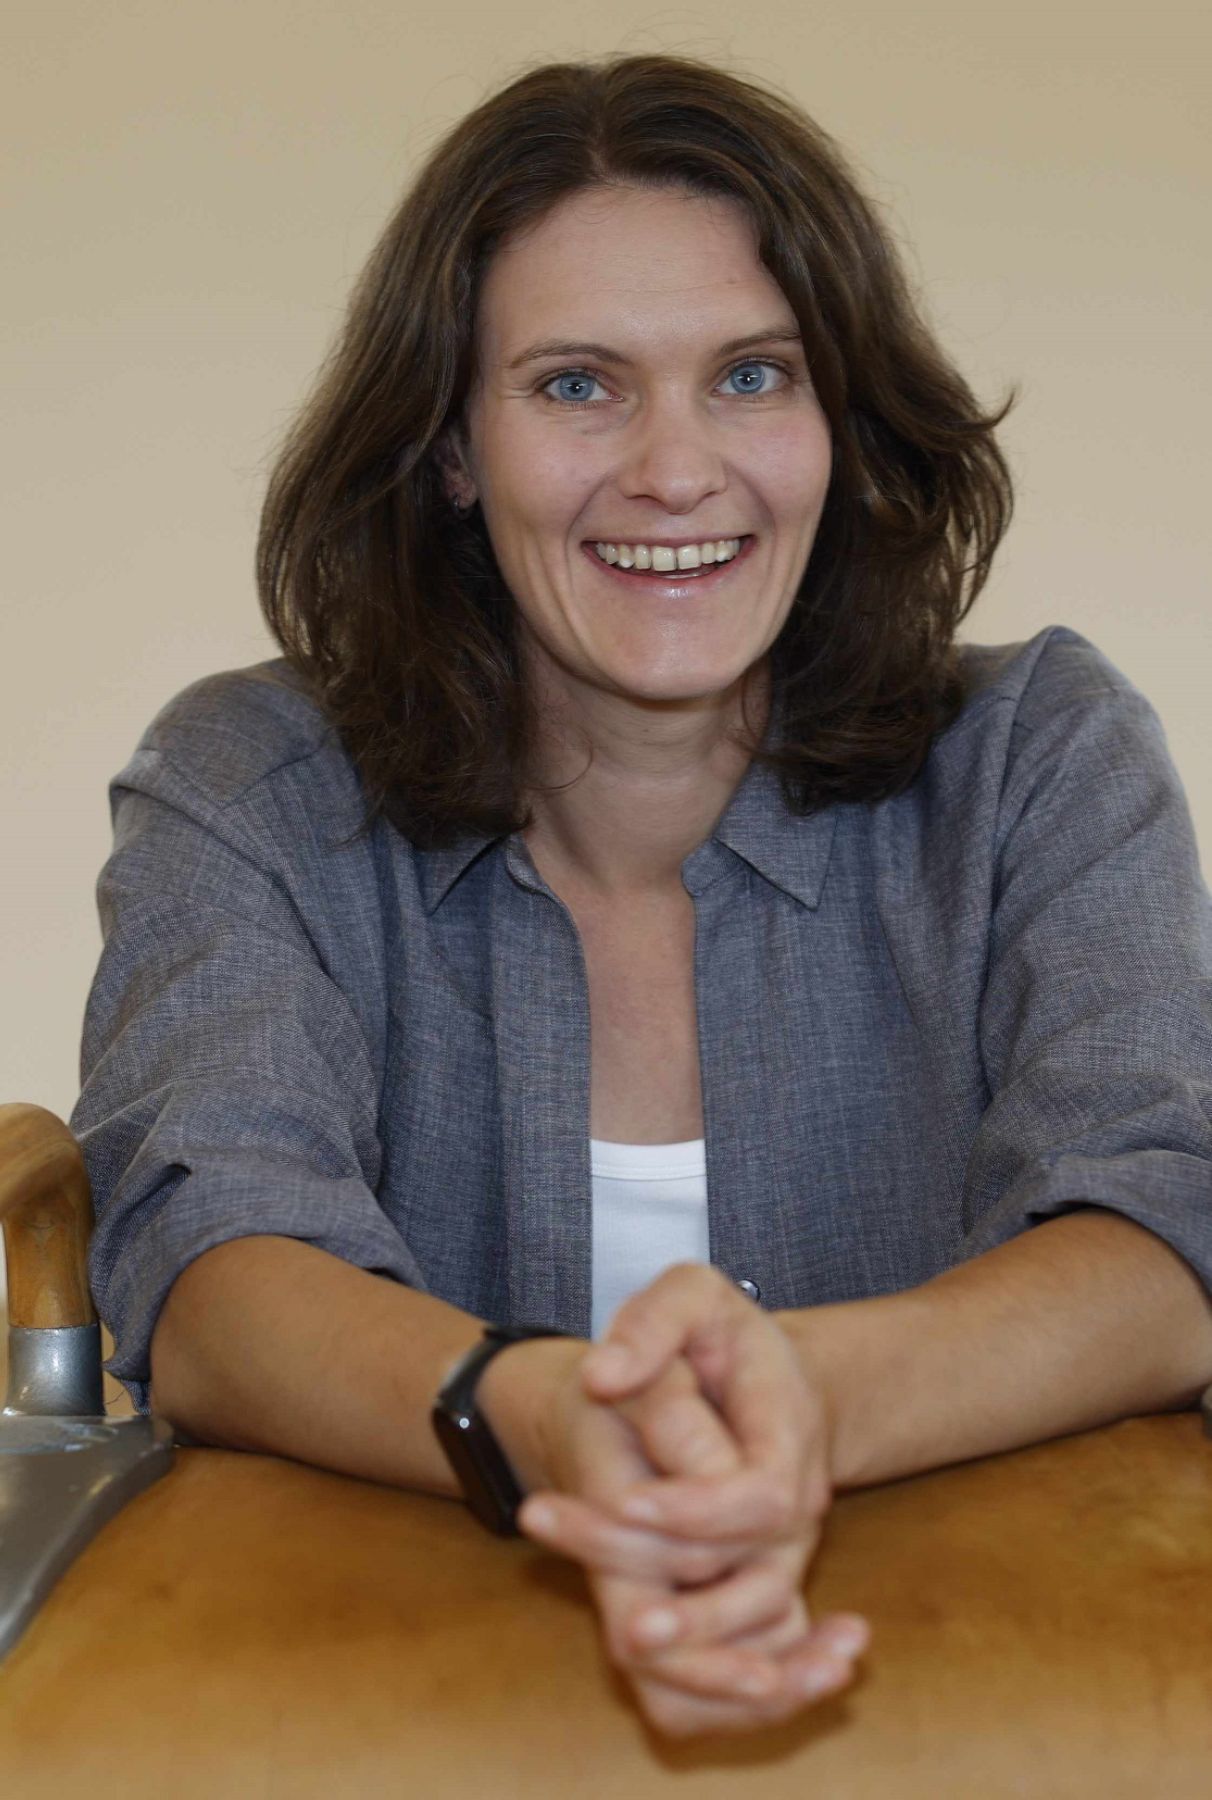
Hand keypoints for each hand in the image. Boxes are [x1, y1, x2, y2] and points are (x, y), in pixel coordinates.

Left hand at [506, 1287, 866, 1736]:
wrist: (742, 1374)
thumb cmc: (714, 1335)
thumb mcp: (688, 1296)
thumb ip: (649, 1324)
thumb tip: (603, 1377)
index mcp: (791, 1433)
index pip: (762, 1497)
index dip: (696, 1510)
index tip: (626, 1502)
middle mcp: (799, 1509)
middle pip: (758, 1577)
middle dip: (689, 1595)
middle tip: (622, 1605)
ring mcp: (783, 1555)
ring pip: (756, 1630)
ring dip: (697, 1648)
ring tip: (627, 1634)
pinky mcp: (756, 1587)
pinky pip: (751, 1657)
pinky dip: (715, 1681)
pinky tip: (650, 1656)